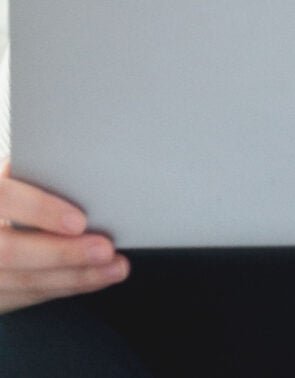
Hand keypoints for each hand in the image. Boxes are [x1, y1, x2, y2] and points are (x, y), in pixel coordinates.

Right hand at [0, 158, 129, 313]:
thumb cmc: (0, 196)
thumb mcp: (3, 177)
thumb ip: (26, 173)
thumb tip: (75, 167)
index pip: (3, 198)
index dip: (39, 209)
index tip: (79, 220)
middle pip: (10, 252)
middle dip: (63, 253)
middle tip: (106, 249)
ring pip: (20, 283)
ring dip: (73, 278)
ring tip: (114, 267)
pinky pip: (24, 297)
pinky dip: (62, 288)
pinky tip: (92, 279)